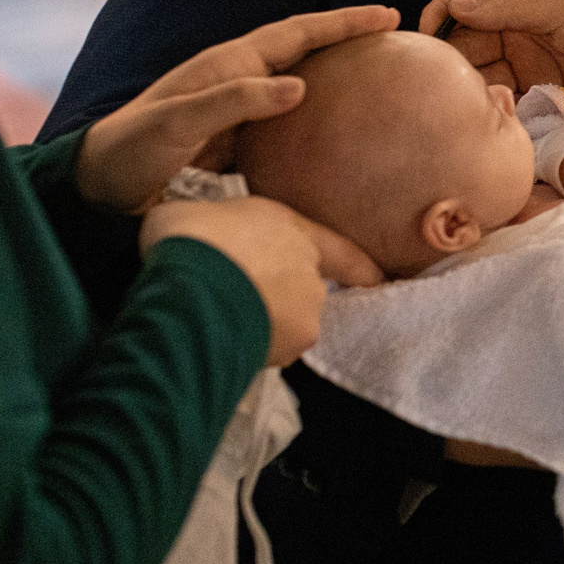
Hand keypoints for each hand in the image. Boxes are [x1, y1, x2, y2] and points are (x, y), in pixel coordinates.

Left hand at [76, 5, 399, 212]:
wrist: (96, 185)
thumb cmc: (131, 151)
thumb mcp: (178, 124)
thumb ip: (234, 102)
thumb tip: (299, 87)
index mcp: (228, 64)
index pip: (298, 32)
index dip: (343, 22)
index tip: (387, 15)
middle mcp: (236, 78)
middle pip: (304, 49)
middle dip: (347, 38)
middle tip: (394, 37)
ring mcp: (237, 109)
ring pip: (298, 84)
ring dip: (335, 77)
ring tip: (375, 81)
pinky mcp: (235, 140)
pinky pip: (286, 124)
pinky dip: (316, 121)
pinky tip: (335, 140)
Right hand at [142, 195, 383, 367]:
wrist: (186, 289)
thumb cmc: (189, 239)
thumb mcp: (195, 212)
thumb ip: (214, 228)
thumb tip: (199, 237)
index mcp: (293, 231)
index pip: (340, 251)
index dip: (358, 267)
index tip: (377, 280)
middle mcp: (308, 274)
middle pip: (301, 292)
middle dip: (273, 298)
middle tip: (231, 295)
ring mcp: (302, 315)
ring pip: (285, 326)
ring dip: (260, 325)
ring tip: (217, 320)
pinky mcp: (286, 349)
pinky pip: (268, 351)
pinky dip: (246, 349)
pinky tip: (218, 341)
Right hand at [416, 0, 563, 104]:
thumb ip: (509, 8)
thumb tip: (455, 7)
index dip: (441, 12)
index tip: (421, 37)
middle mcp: (520, 29)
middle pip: (468, 39)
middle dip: (449, 56)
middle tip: (437, 79)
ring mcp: (530, 63)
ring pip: (482, 72)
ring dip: (467, 85)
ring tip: (457, 101)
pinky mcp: (543, 96)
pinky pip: (506, 101)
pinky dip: (490, 107)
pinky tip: (481, 117)